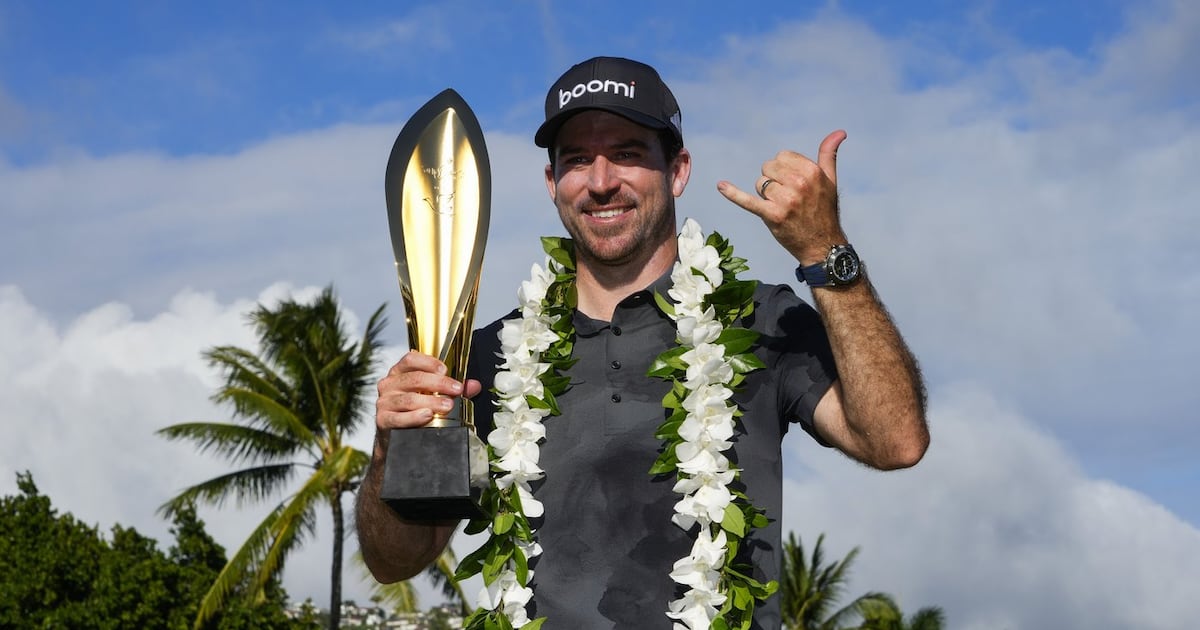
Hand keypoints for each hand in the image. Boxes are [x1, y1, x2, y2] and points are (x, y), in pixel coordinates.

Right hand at [375, 350, 482, 430]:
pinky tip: (427, 415)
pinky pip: (399, 418)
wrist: (397, 436)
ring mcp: (384, 402)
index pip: (411, 359)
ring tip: (448, 406)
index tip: (445, 370)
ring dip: (431, 402)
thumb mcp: (432, 394)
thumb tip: (474, 385)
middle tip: (456, 390)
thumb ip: (452, 389)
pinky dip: (414, 417)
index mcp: (400, 372)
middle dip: (438, 384)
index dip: (429, 362)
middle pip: (414, 379)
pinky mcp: (383, 420)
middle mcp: (389, 384)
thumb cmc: (414, 409)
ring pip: (409, 399)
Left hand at [717, 130, 847, 265]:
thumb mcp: (830, 180)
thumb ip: (829, 154)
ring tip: (782, 207)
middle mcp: (799, 183)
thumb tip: (840, 132)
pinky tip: (720, 185)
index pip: (781, 156)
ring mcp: (785, 200)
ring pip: (760, 184)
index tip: (794, 184)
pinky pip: (747, 201)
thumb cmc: (824, 210)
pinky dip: (733, 194)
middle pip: (768, 168)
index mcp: (811, 171)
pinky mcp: (771, 216)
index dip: (784, 169)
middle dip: (773, 180)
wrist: (822, 245)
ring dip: (766, 195)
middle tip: (789, 198)